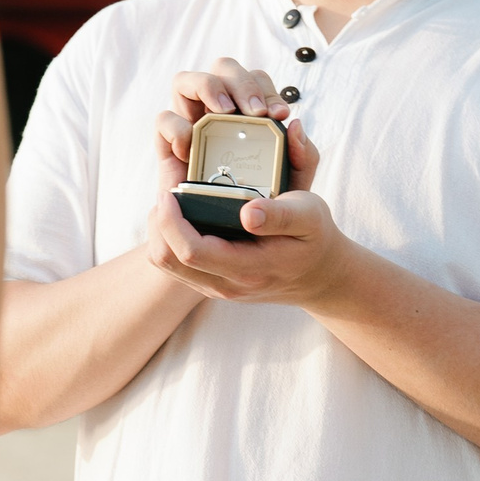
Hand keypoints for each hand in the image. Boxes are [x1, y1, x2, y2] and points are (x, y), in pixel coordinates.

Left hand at [146, 181, 353, 307]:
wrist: (321, 275)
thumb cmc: (315, 238)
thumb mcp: (310, 217)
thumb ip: (281, 215)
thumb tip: (249, 212)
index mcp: (249, 267)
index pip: (191, 251)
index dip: (171, 221)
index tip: (170, 192)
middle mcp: (227, 284)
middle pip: (168, 260)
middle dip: (158, 224)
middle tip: (168, 193)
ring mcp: (218, 287)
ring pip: (166, 265)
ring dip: (160, 233)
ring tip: (172, 203)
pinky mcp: (213, 284)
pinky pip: (175, 266)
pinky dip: (168, 240)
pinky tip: (182, 218)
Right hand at [152, 57, 319, 197]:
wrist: (237, 242)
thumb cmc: (269, 207)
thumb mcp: (297, 185)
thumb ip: (304, 157)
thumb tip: (295, 124)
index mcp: (249, 113)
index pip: (255, 80)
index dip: (266, 89)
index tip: (279, 114)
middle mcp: (218, 111)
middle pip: (222, 67)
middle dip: (239, 81)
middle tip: (254, 111)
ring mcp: (191, 124)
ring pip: (186, 81)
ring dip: (207, 86)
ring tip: (224, 110)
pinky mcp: (169, 147)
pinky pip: (164, 120)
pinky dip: (176, 126)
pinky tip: (193, 148)